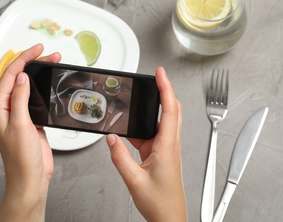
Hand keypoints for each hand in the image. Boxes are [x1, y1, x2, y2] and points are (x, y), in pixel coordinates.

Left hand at [0, 44, 60, 221]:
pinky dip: (44, 88)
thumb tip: (22, 77)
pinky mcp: (31, 120)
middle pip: (19, 78)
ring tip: (53, 64)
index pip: (10, 75)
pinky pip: (35, 98)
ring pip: (28, 87)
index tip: (38, 49)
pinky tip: (50, 84)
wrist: (30, 178)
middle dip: (33, 63)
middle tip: (50, 54)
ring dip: (39, 74)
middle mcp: (8, 108)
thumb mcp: (20, 125)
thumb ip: (19, 99)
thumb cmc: (20, 158)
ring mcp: (20, 114)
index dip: (24, 59)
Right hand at [106, 67, 186, 221]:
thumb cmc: (160, 203)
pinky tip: (131, 129)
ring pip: (162, 122)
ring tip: (141, 98)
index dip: (166, 88)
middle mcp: (169, 145)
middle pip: (171, 110)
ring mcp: (165, 149)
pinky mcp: (160, 155)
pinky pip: (152, 135)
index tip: (160, 74)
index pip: (170, 110)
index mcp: (167, 147)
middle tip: (155, 77)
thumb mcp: (134, 179)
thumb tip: (111, 139)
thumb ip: (119, 157)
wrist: (169, 218)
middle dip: (164, 91)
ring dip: (154, 108)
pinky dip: (143, 127)